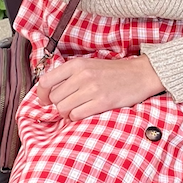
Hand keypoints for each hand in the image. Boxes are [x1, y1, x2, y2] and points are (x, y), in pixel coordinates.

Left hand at [36, 55, 163, 120]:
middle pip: (54, 98)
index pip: (46, 81)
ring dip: (66, 113)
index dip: (41, 94)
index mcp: (77, 64)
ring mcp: (92, 89)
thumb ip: (70, 75)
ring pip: (63, 108)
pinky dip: (76, 117)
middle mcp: (82, 75)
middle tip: (66, 106)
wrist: (140, 74)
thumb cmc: (114, 71)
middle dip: (57, 105)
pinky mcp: (102, 102)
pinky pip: (77, 115)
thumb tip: (50, 91)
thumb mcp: (89, 65)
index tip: (44, 100)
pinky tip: (83, 112)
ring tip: (75, 110)